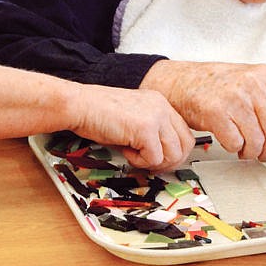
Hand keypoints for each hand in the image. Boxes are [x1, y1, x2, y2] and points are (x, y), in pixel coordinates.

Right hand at [68, 85, 193, 171]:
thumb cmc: (98, 113)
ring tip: (134, 154)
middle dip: (169, 161)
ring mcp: (155, 116)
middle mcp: (162, 107)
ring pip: (174, 154)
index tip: (160, 159)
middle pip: (186, 144)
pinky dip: (138, 161)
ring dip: (153, 162)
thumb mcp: (133, 118)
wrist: (79, 105)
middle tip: (150, 163)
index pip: (184, 133)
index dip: (174, 151)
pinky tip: (125, 150)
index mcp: (160, 102)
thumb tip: (163, 157)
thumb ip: (151, 132)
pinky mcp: (145, 129)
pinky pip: (154, 159)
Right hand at [141, 60, 265, 163]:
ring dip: (252, 152)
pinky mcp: (216, 112)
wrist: (181, 81)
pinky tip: (230, 142)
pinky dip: (234, 148)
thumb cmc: (215, 85)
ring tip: (245, 149)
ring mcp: (233, 97)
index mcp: (265, 75)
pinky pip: (235, 143)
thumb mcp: (248, 83)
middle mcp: (251, 84)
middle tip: (264, 156)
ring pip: (256, 140)